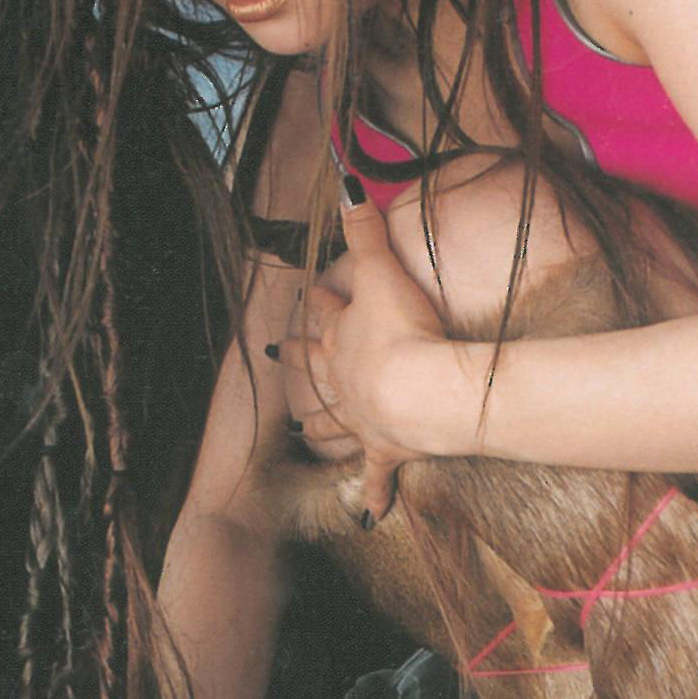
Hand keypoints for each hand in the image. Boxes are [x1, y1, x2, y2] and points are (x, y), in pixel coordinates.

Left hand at [278, 180, 450, 520]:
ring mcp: (362, 419)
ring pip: (334, 422)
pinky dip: (375, 496)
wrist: (418, 391)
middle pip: (318, 368)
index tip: (310, 297)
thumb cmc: (402, 330)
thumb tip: (347, 182)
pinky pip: (378, 479)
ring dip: (321, 424)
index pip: (328, 313)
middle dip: (301, 360)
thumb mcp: (383, 271)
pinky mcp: (385, 452)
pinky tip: (368, 516)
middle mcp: (344, 380)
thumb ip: (367, 228)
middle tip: (279, 354)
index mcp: (343, 337)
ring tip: (303, 428)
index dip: (321, 303)